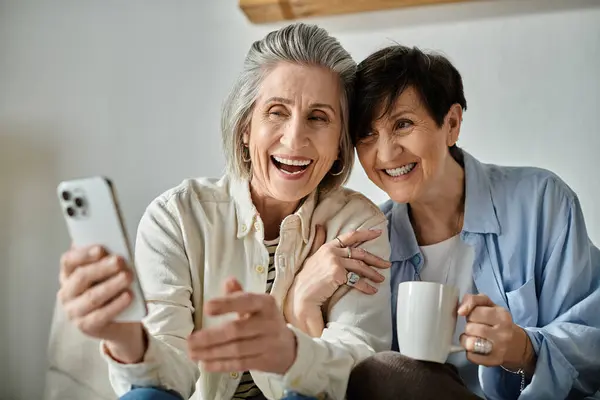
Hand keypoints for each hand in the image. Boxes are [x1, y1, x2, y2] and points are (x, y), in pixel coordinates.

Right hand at [58, 245, 144, 362]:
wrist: (121, 321)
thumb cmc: (112, 289)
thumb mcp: (108, 273)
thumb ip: (107, 260)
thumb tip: (114, 249)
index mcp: (68, 275)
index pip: (68, 261)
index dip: (83, 254)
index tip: (100, 248)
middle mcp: (66, 293)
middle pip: (81, 277)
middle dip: (102, 267)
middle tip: (119, 260)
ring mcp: (74, 312)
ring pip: (92, 297)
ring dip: (111, 285)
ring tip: (128, 276)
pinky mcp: (86, 327)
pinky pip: (101, 315)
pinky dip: (116, 305)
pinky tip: (129, 295)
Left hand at [188, 278, 296, 374]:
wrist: (288, 347)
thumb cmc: (265, 321)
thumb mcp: (256, 305)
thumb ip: (239, 294)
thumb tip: (228, 280)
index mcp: (266, 304)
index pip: (246, 301)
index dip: (227, 304)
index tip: (206, 308)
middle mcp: (268, 323)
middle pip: (237, 330)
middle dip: (211, 336)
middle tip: (190, 340)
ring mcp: (267, 344)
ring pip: (236, 349)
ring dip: (211, 352)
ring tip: (192, 352)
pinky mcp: (265, 361)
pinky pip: (240, 364)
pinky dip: (221, 365)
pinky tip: (205, 364)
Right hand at [289, 225, 390, 306]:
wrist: (301, 296)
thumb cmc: (307, 279)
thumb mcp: (312, 256)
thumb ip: (319, 241)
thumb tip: (319, 225)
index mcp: (327, 246)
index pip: (350, 236)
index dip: (366, 233)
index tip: (378, 232)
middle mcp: (331, 252)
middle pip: (359, 253)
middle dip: (375, 259)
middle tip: (386, 264)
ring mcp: (334, 262)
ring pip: (360, 266)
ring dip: (373, 273)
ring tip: (381, 279)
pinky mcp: (337, 274)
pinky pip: (356, 280)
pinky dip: (366, 286)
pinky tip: (372, 290)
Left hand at [458, 294, 534, 372]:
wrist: (518, 345)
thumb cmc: (499, 322)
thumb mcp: (489, 305)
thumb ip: (473, 300)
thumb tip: (460, 310)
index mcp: (501, 315)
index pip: (473, 312)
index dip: (470, 314)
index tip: (475, 317)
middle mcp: (503, 332)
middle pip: (470, 328)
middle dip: (469, 327)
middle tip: (475, 328)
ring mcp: (500, 348)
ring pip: (469, 343)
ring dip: (466, 340)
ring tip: (473, 338)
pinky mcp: (494, 361)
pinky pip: (471, 356)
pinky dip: (470, 353)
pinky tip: (477, 349)